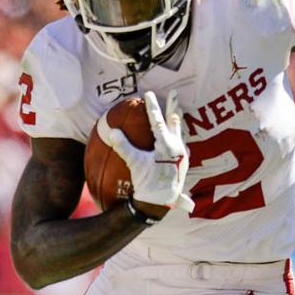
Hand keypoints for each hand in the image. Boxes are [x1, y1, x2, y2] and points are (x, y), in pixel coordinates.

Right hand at [102, 90, 194, 212]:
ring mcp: (182, 154)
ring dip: (177, 120)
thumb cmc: (147, 182)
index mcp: (166, 144)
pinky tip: (178, 137)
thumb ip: (123, 146)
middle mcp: (177, 146)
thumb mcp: (134, 163)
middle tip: (174, 93)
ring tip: (177, 111)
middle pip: (174, 121)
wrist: (161, 202)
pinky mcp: (183, 162)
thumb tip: (111, 132)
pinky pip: (181, 143)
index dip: (152, 106)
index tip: (148, 94)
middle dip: (172, 106)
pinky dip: (178, 136)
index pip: (157, 120)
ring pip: (180, 132)